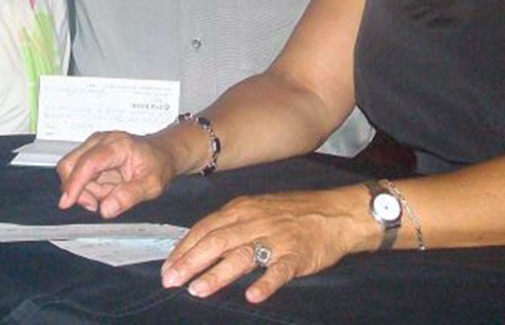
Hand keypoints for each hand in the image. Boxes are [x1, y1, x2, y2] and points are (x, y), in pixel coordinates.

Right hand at [56, 131, 175, 217]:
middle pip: (71, 164)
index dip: (75, 183)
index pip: (88, 163)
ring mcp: (94, 145)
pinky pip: (78, 172)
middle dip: (77, 189)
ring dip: (85, 189)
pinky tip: (107, 187)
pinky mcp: (91, 152)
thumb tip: (106, 209)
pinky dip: (88, 186)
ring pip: (72, 170)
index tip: (67, 202)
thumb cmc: (158, 164)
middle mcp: (102, 141)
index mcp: (118, 146)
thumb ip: (128, 197)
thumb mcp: (151, 185)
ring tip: (110, 192)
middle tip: (96, 203)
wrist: (162, 152)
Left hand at [161, 186, 375, 303]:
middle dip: (190, 262)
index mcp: (242, 209)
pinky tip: (252, 295)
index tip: (167, 267)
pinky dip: (265, 283)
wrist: (336, 213)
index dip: (184, 248)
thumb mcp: (257, 209)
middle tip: (171, 281)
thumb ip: (231, 225)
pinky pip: (279, 270)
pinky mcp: (297, 255)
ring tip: (198, 290)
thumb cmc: (293, 213)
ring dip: (218, 274)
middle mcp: (255, 221)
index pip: (206, 228)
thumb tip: (200, 244)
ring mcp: (276, 238)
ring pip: (242, 256)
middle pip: (217, 241)